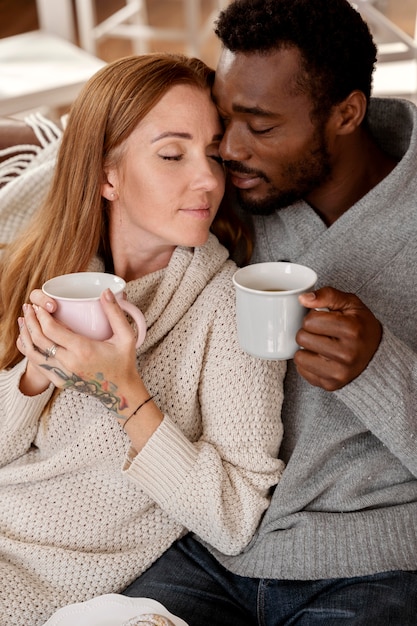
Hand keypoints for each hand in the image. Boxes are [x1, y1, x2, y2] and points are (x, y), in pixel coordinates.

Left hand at [17, 289, 141, 411]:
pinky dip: (29, 351)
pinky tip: (27, 339)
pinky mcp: (59, 381)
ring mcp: (62, 375)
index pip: (52, 330)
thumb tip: (105, 292)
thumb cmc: (124, 363)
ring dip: (26, 335)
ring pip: (34, 354)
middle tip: (29, 308)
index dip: (42, 316)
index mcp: (83, 351)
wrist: (120, 392)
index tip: (40, 305)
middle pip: (39, 340)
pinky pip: (38, 365)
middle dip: (31, 321)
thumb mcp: (126, 337)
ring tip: (24, 320)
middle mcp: (69, 364)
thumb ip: (115, 313)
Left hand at [294, 287, 381, 390]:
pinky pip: (302, 371)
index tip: (324, 320)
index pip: (309, 321)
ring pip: (299, 357)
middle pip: (302, 338)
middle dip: (308, 332)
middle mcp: (346, 354)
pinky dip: (308, 363)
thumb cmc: (361, 326)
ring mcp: (339, 372)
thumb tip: (302, 298)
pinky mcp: (331, 385)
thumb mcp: (350, 304)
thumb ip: (327, 295)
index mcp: (352, 330)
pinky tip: (321, 358)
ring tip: (320, 345)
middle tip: (322, 333)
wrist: (377, 356)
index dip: (313, 317)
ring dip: (306, 349)